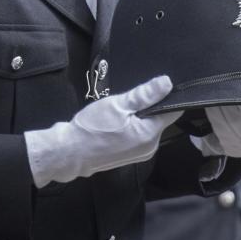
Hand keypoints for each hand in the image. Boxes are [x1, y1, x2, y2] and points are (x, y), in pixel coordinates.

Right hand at [24, 75, 178, 187]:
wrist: (68, 153)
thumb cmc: (92, 128)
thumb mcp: (117, 105)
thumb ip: (144, 95)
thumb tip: (168, 82)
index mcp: (150, 135)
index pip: (172, 112)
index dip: (165, 97)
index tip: (151, 89)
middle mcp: (151, 147)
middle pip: (159, 120)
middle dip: (147, 108)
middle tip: (124, 101)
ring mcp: (140, 154)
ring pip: (147, 129)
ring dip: (137, 118)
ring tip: (117, 113)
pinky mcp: (129, 157)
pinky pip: (137, 137)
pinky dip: (130, 128)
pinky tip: (113, 125)